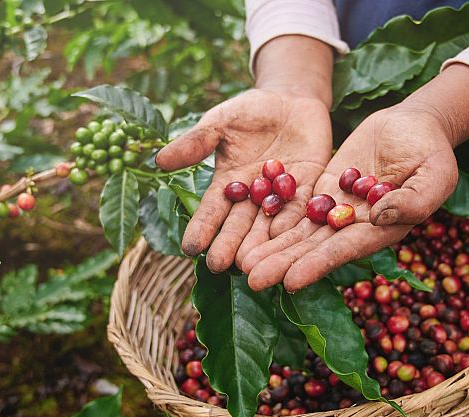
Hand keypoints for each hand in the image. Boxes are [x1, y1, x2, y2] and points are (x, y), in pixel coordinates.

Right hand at [154, 88, 332, 271]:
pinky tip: (286, 239)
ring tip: (252, 265)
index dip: (201, 228)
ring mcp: (281, 195)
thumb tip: (159, 161)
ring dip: (261, 245)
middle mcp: (253, 197)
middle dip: (230, 245)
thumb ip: (196, 142)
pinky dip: (293, 222)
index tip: (190, 247)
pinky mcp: (309, 188)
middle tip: (220, 266)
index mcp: (228, 184)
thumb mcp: (220, 122)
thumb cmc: (249, 110)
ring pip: (269, 224)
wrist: (291, 99)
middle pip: (240, 225)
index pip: (212, 210)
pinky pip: (301, 208)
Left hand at [239, 105, 458, 291]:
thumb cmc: (433, 151)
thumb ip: (413, 200)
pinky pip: (296, 207)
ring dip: (272, 248)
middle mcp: (355, 227)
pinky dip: (275, 220)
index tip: (290, 281)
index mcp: (382, 230)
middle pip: (314, 248)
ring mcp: (337, 209)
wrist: (415, 125)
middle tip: (251, 279)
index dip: (317, 265)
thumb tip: (377, 216)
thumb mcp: (435, 174)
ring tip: (242, 263)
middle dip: (283, 264)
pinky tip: (249, 231)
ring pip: (300, 232)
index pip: (344, 250)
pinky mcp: (324, 190)